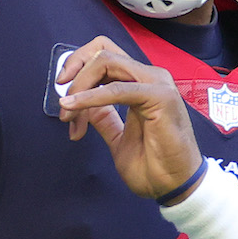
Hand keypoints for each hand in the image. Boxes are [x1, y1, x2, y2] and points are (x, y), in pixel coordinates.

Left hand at [57, 37, 204, 201]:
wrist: (175, 187)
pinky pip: (116, 89)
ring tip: (69, 115)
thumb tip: (81, 103)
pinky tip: (74, 107)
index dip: (78, 64)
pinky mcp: (160, 97)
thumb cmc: (154, 165)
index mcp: (141, 83)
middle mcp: (150, 77)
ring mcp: (156, 84)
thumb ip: (103, 116)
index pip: (105, 53)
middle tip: (62, 105)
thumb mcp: (118, 136)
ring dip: (80, 87)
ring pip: (106, 62)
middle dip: (74, 74)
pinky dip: (90, 96)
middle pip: (102, 52)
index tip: (62, 89)